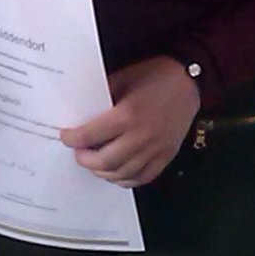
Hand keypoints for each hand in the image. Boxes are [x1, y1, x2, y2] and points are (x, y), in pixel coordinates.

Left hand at [61, 56, 201, 187]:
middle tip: (78, 152)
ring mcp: (156, 149)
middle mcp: (141, 137)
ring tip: (94, 163)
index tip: (65, 136)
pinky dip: (125, 179)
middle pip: (105, 162)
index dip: (72, 139)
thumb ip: (101, 98)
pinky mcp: (167, 156)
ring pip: (123, 174)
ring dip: (103, 172)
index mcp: (127, 115)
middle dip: (85, 160)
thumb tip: (80, 111)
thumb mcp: (121, 79)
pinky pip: (143, 177)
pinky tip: (115, 172)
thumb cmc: (153, 76)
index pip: (90, 136)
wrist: (189, 80)